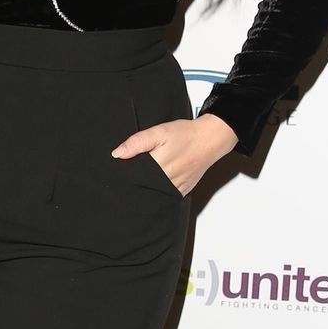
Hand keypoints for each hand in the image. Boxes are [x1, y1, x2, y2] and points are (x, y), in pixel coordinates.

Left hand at [111, 114, 237, 196]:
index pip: (133, 178)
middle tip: (131, 175)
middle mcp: (167, 181)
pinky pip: (165, 196)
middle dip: (134, 183)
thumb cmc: (186, 135)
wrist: (210, 139)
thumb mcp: (159, 132)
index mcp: (158, 167)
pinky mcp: (181, 192)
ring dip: (145, 189)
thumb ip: (137, 143)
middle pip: (142, 188)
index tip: (119, 172)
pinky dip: (158, 191)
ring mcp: (175, 189)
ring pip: (153, 194)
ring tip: (143, 179)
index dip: (125, 175)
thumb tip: (117, 154)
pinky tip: (154, 184)